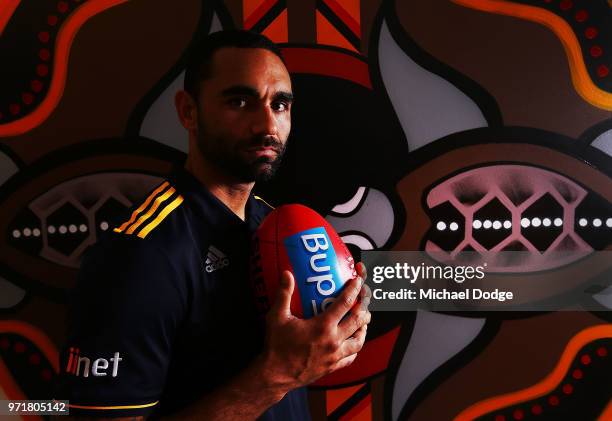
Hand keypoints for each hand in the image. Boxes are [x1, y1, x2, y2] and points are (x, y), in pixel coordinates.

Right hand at [259, 263, 371, 391]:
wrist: (275, 375)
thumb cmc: (276, 345)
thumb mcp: (277, 317)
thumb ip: (284, 294)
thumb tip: (287, 274)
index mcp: (322, 326)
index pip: (345, 303)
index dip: (354, 290)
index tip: (358, 281)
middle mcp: (333, 341)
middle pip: (358, 321)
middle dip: (364, 307)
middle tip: (364, 298)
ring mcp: (335, 356)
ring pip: (359, 340)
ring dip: (363, 328)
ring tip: (363, 319)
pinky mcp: (333, 367)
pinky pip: (351, 357)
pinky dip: (355, 348)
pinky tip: (353, 342)